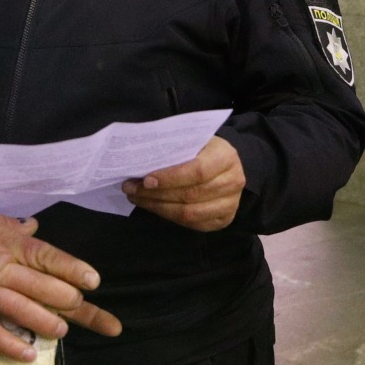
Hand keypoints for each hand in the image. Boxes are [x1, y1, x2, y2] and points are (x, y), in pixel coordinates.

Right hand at [0, 203, 121, 361]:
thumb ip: (10, 226)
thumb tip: (33, 225)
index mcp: (8, 244)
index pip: (47, 256)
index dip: (72, 269)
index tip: (93, 280)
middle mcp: (2, 270)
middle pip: (43, 288)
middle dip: (67, 300)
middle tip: (79, 305)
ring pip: (25, 312)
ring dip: (47, 323)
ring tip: (60, 330)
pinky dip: (12, 346)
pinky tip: (30, 354)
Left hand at [122, 136, 244, 231]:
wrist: (225, 164)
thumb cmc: (202, 148)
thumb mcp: (192, 140)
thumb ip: (173, 149)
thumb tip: (140, 160)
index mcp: (226, 156)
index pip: (198, 171)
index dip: (170, 178)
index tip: (146, 180)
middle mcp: (233, 181)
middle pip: (191, 195)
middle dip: (156, 194)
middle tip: (131, 189)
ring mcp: (231, 203)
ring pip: (190, 213)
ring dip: (158, 207)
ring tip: (137, 198)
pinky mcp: (224, 219)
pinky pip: (193, 224)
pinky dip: (169, 216)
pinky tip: (153, 206)